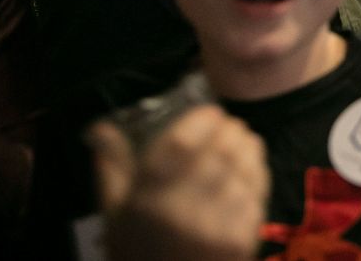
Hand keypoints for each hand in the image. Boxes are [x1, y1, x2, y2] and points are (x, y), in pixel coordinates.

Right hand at [89, 105, 267, 260]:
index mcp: (147, 199)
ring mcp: (215, 225)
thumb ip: (113, 169)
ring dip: (249, 148)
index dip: (202, 119)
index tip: (211, 113)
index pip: (180, 142)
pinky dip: (258, 176)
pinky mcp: (241, 239)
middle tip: (231, 127)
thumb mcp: (115, 215)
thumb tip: (101, 128)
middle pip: (220, 149)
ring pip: (244, 168)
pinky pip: (257, 194)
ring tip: (245, 142)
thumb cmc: (137, 252)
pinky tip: (251, 173)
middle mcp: (181, 209)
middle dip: (231, 130)